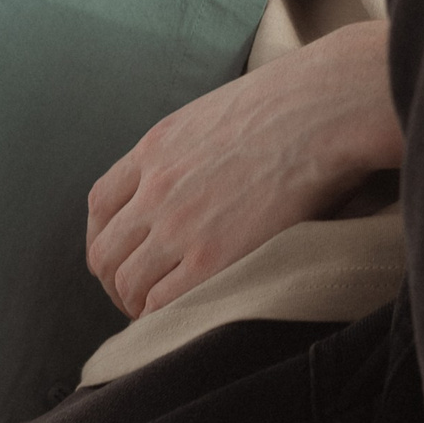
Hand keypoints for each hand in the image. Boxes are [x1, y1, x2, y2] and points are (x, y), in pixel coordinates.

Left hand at [85, 20, 402, 319]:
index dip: (106, 239)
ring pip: (128, 283)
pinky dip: (162, 318)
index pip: (101, 206)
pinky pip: (162, 304)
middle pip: (105, 253)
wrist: (322, 110)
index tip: (125, 255)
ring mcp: (178, 226)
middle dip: (116, 281)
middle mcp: (155, 189)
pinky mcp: (211, 258)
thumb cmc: (291, 104)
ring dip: (137, 305)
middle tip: (140, 296)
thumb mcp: (219, 113)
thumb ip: (193, 148)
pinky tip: (182, 318)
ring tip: (162, 314)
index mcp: (155, 148)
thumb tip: (206, 172)